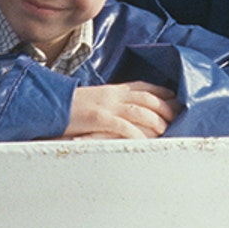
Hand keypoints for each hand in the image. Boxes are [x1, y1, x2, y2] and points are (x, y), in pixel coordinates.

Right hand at [63, 81, 179, 139]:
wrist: (50, 106)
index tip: (177, 99)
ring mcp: (107, 106)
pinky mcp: (99, 118)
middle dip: (166, 107)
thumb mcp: (95, 98)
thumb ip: (112, 101)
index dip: (163, 92)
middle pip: (148, 98)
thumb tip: (128, 108)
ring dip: (156, 120)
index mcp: (113, 89)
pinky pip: (123, 126)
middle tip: (178, 117)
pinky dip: (136, 134)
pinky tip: (144, 141)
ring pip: (140, 111)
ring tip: (166, 130)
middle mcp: (113, 95)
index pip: (144, 86)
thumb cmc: (71, 106)